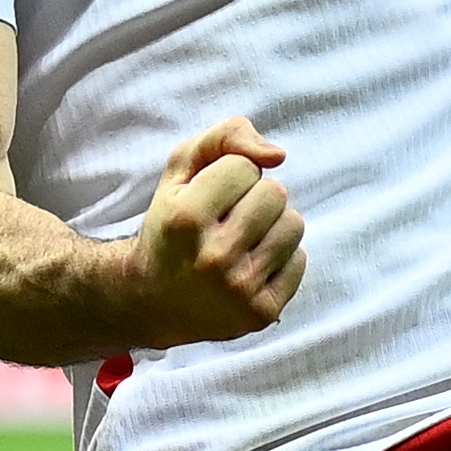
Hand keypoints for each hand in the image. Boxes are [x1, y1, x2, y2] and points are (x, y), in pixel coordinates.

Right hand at [130, 118, 302, 345]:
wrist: (152, 301)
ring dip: (272, 226)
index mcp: (185, 218)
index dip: (230, 175)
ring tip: (243, 241)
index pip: (245, 166)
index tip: (211, 198)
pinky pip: (299, 260)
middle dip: (255, 198)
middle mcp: (213, 258)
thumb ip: (223, 138)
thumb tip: (277, 154)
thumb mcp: (179, 172)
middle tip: (228, 220)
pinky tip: (250, 267)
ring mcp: (239, 289)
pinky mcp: (262, 312)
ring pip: (293, 224)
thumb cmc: (170, 227)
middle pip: (275, 193)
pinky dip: (280, 259)